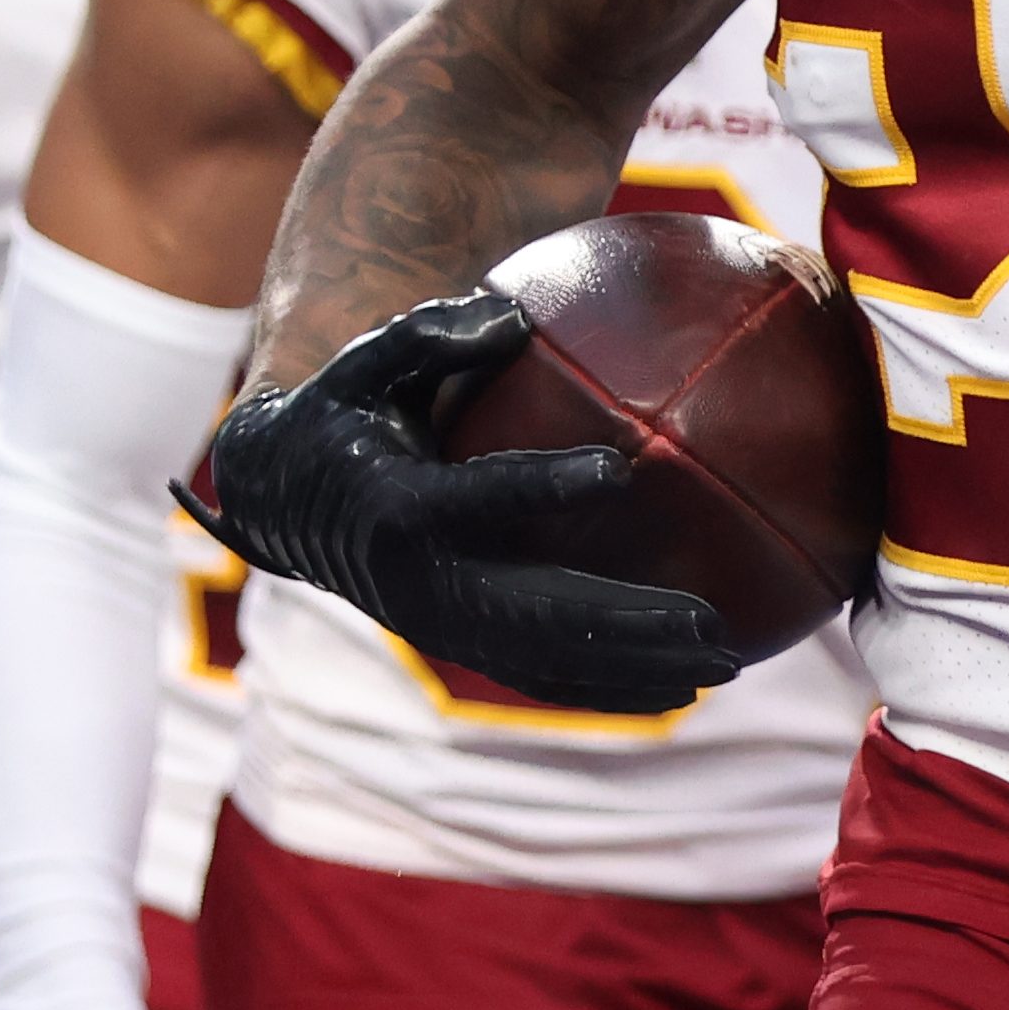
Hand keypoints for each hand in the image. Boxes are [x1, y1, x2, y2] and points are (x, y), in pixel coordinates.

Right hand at [172, 294, 739, 712]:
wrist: (282, 496)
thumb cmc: (342, 412)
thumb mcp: (367, 364)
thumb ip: (429, 336)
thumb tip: (514, 316)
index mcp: (397, 506)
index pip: (476, 496)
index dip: (541, 485)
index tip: (617, 469)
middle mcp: (419, 581)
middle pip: (533, 609)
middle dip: (625, 621)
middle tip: (713, 622)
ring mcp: (439, 623)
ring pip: (546, 657)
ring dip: (636, 668)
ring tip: (726, 663)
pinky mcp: (456, 642)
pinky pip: (538, 674)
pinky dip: (607, 690)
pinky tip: (681, 693)